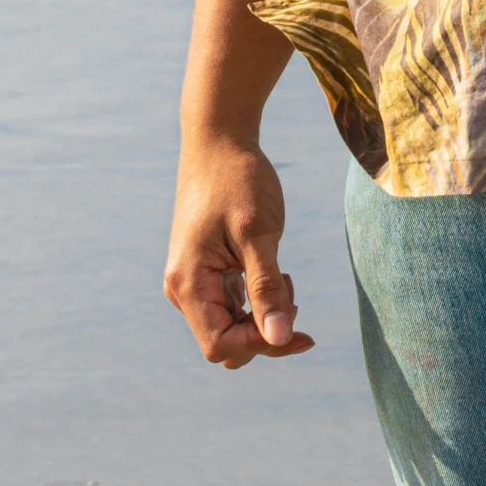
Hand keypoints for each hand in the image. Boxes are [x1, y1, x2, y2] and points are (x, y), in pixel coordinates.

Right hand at [164, 135, 314, 367]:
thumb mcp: (259, 232)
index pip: (222, 344)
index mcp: (189, 283)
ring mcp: (193, 280)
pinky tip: (275, 272)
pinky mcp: (205, 269)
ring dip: (262, 315)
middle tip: (293, 295)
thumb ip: (267, 288)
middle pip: (225, 341)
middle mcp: (184, 288)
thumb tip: (279, 338)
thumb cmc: (239, 180)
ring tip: (284, 276)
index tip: (301, 331)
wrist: (219, 139)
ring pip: (229, 325)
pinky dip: (255, 300)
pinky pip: (229, 305)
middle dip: (264, 331)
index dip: (262, 345)